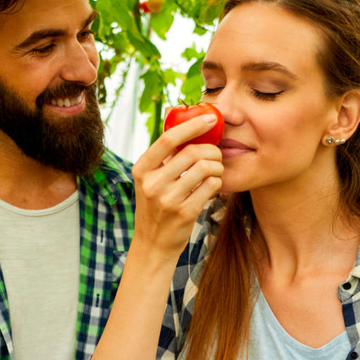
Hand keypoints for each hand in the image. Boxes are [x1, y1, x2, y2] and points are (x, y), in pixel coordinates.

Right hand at [131, 115, 223, 260]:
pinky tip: (212, 188)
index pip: (169, 138)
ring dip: (217, 168)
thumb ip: (163, 153)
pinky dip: (217, 184)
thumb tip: (176, 115)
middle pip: (192, 152)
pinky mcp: (184, 213)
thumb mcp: (150, 179)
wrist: (152, 244)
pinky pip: (211, 187)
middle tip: (217, 156)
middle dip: (212, 151)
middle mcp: (152, 183)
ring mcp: (167, 199)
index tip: (212, 119)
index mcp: (142, 169)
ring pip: (205, 168)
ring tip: (215, 173)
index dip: (193, 125)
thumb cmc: (156, 206)